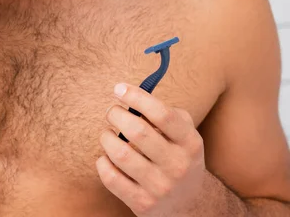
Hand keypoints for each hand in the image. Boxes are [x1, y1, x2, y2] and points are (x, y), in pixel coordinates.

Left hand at [96, 83, 205, 215]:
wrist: (190, 204)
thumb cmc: (179, 155)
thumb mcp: (184, 133)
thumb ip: (165, 112)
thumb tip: (131, 95)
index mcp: (189, 142)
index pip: (162, 114)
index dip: (136, 97)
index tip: (119, 89)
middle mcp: (177, 165)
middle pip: (137, 131)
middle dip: (116, 114)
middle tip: (112, 112)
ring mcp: (160, 187)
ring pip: (121, 154)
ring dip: (106, 137)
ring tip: (107, 134)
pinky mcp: (143, 204)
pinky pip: (112, 178)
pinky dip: (103, 162)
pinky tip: (106, 157)